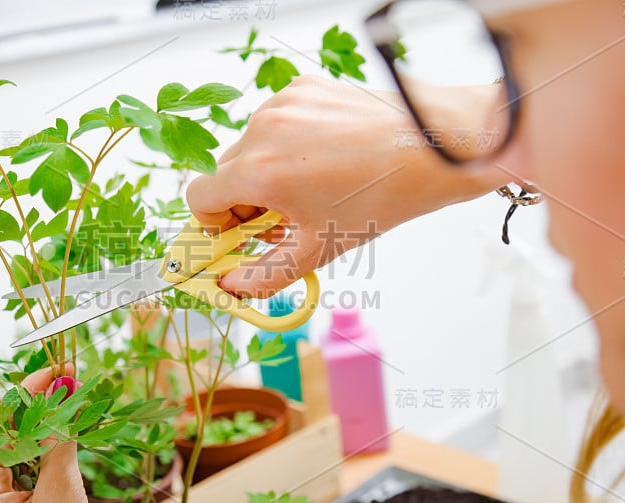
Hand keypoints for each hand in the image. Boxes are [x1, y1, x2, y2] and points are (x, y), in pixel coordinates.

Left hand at [0, 365, 98, 502]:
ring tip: (72, 397)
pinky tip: (70, 428)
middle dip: (38, 405)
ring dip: (47, 423)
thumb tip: (66, 396)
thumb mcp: (61, 494)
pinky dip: (51, 447)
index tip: (56, 371)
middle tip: (68, 380)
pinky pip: (31, 468)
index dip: (27, 395)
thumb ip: (60, 442)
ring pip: (21, 450)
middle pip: (7, 435)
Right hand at [187, 75, 519, 297]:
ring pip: (249, 144)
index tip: (238, 231)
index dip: (213, 222)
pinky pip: (276, 118)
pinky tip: (323, 154)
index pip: (198, 197)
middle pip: (224, 171)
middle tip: (282, 214)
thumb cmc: (381, 199)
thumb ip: (265, 274)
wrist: (435, 148)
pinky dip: (288, 139)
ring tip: (310, 183)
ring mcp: (283, 103)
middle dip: (243, 197)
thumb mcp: (320, 247)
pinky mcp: (304, 85)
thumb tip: (230, 286)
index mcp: (260, 172)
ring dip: (265, 167)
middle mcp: (263, 130)